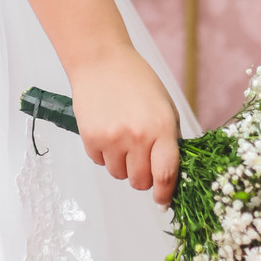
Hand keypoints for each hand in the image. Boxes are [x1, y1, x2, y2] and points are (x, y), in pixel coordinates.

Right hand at [69, 45, 179, 206]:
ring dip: (122, 164)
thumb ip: (169, 139)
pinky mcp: (91, 138)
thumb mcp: (164, 106)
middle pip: (140, 182)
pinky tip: (107, 130)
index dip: (165, 193)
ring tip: (121, 138)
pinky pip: (100, 162)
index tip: (163, 200)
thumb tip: (169, 173)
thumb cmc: (136, 80)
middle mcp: (138, 136)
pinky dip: (104, 153)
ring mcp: (112, 138)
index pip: (166, 174)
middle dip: (142, 177)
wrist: (101, 60)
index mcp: (162, 127)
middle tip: (140, 160)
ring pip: (118, 174)